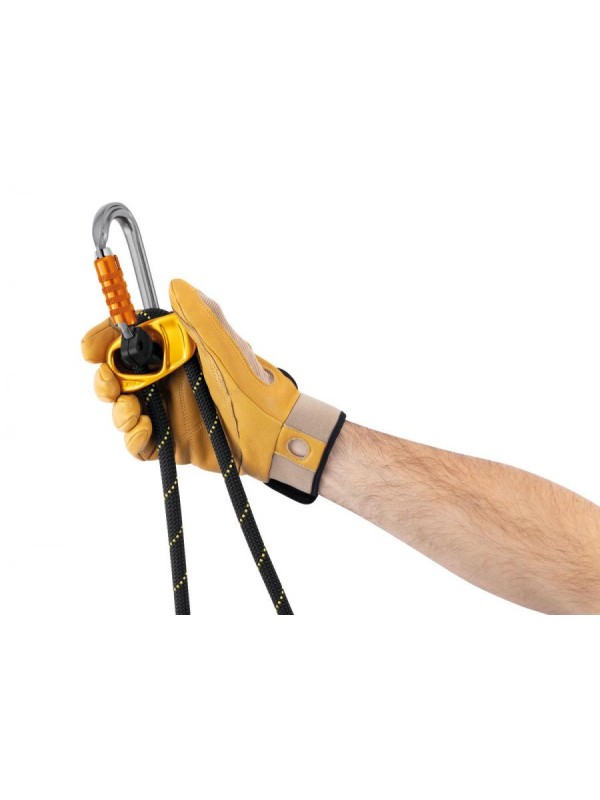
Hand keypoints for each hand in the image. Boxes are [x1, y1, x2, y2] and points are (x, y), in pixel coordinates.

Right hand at [82, 279, 344, 501]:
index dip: (105, 341)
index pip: (128, 341)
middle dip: (104, 379)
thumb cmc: (255, 384)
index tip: (92, 347)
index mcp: (175, 352)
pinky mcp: (171, 443)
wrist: (274, 432)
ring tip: (134, 410)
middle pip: (116, 377)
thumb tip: (175, 282)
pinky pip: (138, 443)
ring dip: (118, 410)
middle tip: (110, 383)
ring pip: (121, 410)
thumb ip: (201, 315)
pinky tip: (145, 430)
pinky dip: (133, 438)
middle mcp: (166, 380)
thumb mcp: (226, 345)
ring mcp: (167, 412)